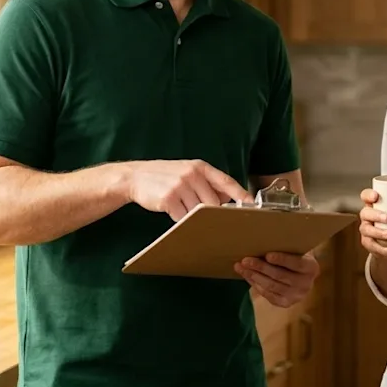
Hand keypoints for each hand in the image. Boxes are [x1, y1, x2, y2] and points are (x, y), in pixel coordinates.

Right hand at [126, 160, 251, 220]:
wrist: (135, 177)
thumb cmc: (163, 176)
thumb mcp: (186, 172)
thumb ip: (206, 183)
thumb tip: (227, 200)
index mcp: (199, 167)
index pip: (226, 181)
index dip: (240, 194)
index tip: (251, 204)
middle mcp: (191, 174)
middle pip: (213, 202)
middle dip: (211, 212)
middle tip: (208, 217)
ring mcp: (180, 186)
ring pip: (198, 212)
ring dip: (193, 216)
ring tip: (184, 209)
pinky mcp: (169, 199)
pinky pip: (183, 217)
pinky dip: (180, 219)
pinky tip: (173, 211)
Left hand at [235, 252, 319, 307]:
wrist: (302, 276)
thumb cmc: (296, 256)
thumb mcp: (297, 250)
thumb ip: (287, 247)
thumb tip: (264, 238)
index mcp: (311, 268)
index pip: (297, 264)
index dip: (282, 259)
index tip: (267, 255)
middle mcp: (306, 284)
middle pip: (281, 276)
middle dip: (261, 267)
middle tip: (246, 260)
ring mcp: (296, 296)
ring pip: (272, 286)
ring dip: (254, 276)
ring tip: (241, 267)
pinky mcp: (285, 303)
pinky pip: (268, 294)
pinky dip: (255, 284)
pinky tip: (247, 276)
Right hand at [357, 188, 386, 258]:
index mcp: (375, 205)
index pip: (365, 196)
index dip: (368, 195)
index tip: (376, 196)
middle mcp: (368, 216)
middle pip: (365, 212)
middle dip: (375, 214)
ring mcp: (367, 230)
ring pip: (366, 229)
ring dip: (377, 231)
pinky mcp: (369, 243)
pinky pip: (371, 245)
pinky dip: (380, 248)